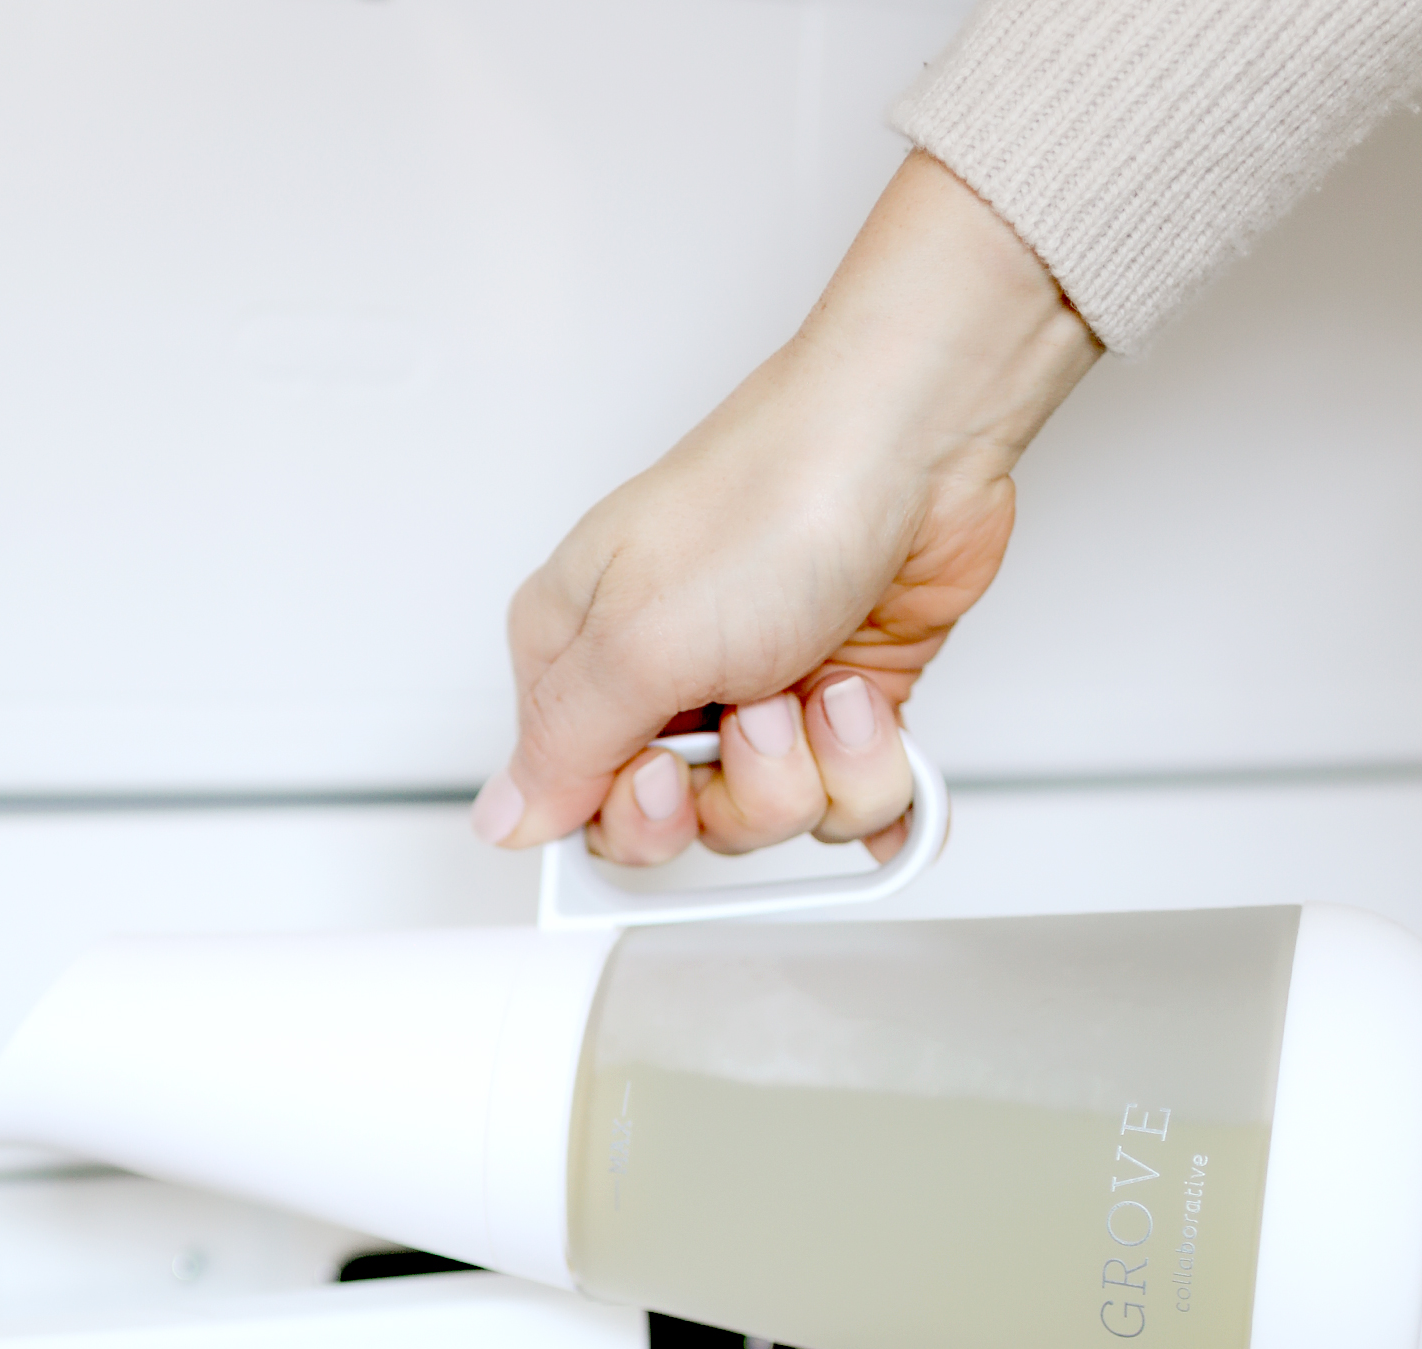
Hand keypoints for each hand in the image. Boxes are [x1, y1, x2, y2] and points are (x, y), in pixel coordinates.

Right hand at [472, 152, 1099, 864]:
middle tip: (758, 714)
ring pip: (778, 818)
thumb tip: (507, 819)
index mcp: (581, 661)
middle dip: (742, 794)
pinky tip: (867, 708)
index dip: (635, 819)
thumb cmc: (771, 503)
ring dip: (818, 766)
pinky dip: (873, 766)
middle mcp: (665, 684)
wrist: (914, 447)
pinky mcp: (836, 709)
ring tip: (822, 681)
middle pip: (688, 827)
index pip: (583, 808)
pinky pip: (851, 801)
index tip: (667, 772)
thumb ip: (562, 752)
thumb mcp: (633, 643)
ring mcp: (757, 697)